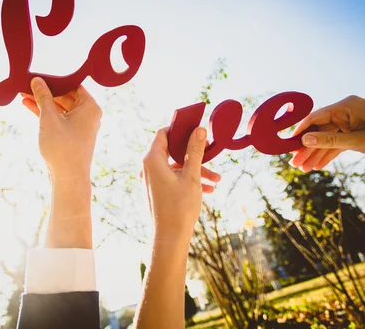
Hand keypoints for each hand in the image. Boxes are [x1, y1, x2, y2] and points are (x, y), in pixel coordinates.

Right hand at [22, 77, 101, 177]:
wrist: (68, 178)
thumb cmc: (62, 147)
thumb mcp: (49, 118)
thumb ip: (43, 97)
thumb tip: (37, 80)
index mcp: (90, 106)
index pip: (72, 85)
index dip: (54, 80)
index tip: (38, 75)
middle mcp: (88, 115)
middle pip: (65, 96)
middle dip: (45, 91)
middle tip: (26, 83)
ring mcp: (80, 126)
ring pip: (59, 108)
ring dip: (42, 102)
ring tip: (22, 94)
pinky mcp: (71, 136)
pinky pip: (58, 119)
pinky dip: (45, 114)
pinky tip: (28, 105)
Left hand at [141, 126, 220, 242]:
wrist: (170, 237)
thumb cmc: (180, 206)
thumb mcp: (191, 175)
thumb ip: (195, 151)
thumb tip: (199, 130)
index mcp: (152, 160)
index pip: (164, 133)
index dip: (180, 128)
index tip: (196, 128)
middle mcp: (148, 168)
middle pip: (172, 151)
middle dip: (194, 153)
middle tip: (211, 152)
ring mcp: (151, 179)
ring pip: (176, 166)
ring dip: (196, 170)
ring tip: (216, 179)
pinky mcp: (156, 190)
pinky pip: (173, 178)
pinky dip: (188, 179)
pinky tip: (208, 189)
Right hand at [291, 95, 364, 170]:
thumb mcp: (361, 141)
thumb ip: (330, 141)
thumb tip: (304, 140)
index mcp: (346, 106)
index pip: (315, 118)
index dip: (299, 132)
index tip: (286, 145)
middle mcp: (347, 112)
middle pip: (319, 130)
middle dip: (306, 147)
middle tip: (293, 163)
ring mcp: (352, 122)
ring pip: (328, 139)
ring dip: (316, 153)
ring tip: (303, 169)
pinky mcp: (358, 133)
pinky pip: (338, 143)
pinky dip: (329, 154)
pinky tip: (318, 165)